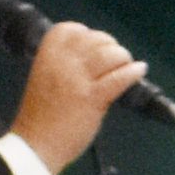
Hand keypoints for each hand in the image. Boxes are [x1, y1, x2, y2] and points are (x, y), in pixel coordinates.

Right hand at [6, 20, 147, 170]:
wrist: (35, 145)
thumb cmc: (41, 116)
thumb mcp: (46, 78)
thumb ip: (66, 64)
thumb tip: (96, 54)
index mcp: (46, 55)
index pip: (72, 29)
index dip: (89, 35)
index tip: (96, 46)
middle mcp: (61, 62)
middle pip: (96, 39)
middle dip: (110, 46)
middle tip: (115, 59)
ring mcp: (77, 79)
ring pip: (110, 55)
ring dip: (123, 58)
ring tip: (127, 65)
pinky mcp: (92, 98)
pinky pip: (119, 78)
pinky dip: (133, 72)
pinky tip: (139, 70)